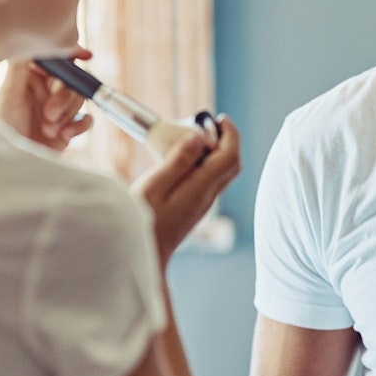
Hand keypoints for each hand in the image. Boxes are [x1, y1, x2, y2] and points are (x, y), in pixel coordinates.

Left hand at [0, 49, 93, 150]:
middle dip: (62, 97)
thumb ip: (18, 64)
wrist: (8, 164)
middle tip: (49, 114)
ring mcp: (56, 108)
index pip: (53, 58)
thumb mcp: (6, 93)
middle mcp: (43, 89)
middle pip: (69, 80)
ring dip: (67, 113)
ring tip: (48, 129)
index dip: (69, 53)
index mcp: (28, 75)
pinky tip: (64, 135)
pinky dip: (79, 126)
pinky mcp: (66, 126)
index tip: (84, 54)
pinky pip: (86, 119)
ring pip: (78, 98)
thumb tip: (27, 39)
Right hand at [131, 116, 239, 264]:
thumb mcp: (155, 186)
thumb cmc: (143, 221)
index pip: (230, 156)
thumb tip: (198, 139)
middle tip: (210, 125)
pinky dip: (205, 165)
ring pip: (222, 173)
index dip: (230, 134)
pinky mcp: (194, 209)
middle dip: (227, 140)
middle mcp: (207, 197)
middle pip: (231, 164)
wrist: (145, 256)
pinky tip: (184, 161)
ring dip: (216, 152)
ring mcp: (202, 205)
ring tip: (194, 138)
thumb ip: (178, 162)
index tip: (219, 119)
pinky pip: (209, 182)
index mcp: (200, 188)